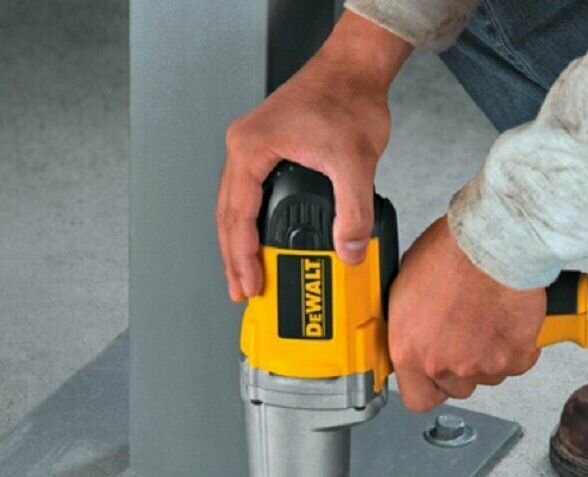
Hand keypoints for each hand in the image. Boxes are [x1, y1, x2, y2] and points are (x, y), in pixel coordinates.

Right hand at [216, 11, 411, 300]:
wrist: (353, 69)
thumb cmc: (346, 98)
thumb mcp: (355, 162)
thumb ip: (354, 211)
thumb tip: (350, 251)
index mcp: (252, 149)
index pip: (237, 215)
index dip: (241, 256)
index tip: (250, 284)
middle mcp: (244, 149)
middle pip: (227, 216)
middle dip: (234, 258)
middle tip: (242, 291)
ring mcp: (253, 150)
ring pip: (235, 208)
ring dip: (240, 244)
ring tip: (248, 275)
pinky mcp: (268, 152)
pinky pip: (251, 197)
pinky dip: (253, 225)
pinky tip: (262, 242)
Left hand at [389, 217, 545, 411]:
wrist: (494, 242)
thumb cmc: (452, 253)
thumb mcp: (405, 288)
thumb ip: (410, 325)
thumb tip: (414, 333)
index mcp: (409, 350)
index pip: (417, 398)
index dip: (428, 387)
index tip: (433, 378)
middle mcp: (444, 363)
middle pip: (455, 387)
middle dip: (460, 367)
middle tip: (465, 335)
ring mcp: (481, 365)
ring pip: (487, 376)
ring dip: (487, 356)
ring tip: (486, 320)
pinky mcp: (515, 357)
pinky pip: (516, 363)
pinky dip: (515, 347)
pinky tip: (507, 321)